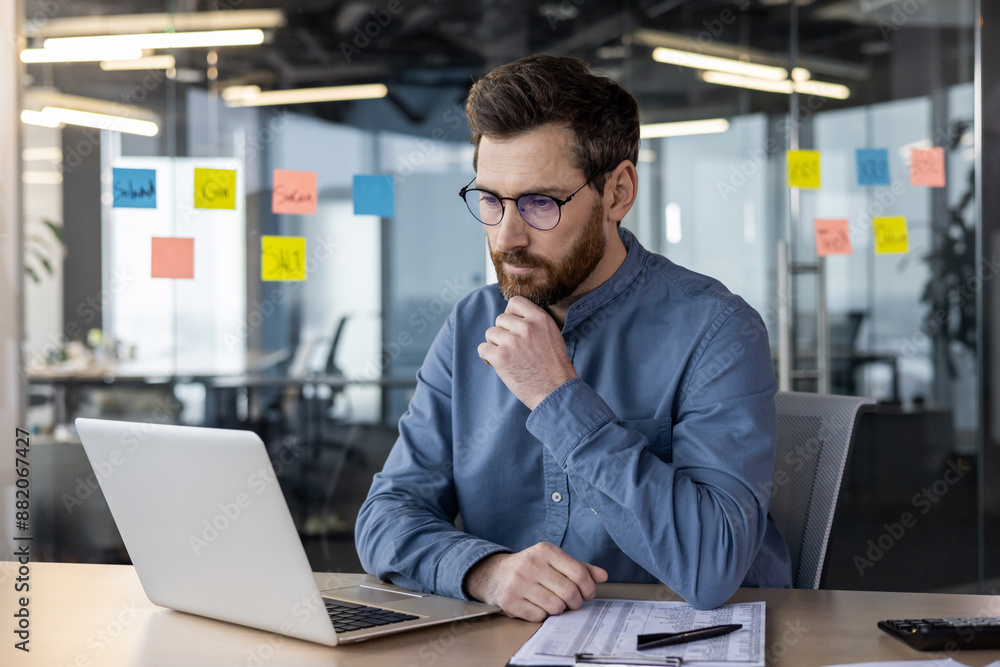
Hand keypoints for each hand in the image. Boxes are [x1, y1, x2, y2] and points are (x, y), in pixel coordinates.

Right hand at [464, 542, 607, 621]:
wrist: (495, 574)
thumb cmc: (531, 568)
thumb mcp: (554, 561)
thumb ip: (579, 567)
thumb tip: (603, 576)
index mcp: (545, 550)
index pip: (579, 572)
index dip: (589, 588)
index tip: (588, 594)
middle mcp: (531, 564)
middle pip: (569, 592)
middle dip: (576, 602)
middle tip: (573, 602)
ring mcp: (519, 583)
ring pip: (556, 606)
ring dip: (559, 609)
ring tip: (553, 602)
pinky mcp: (511, 600)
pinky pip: (539, 616)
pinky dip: (542, 615)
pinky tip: (537, 605)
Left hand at [478, 296, 577, 409]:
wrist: (556, 391)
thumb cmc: (555, 367)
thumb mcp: (552, 335)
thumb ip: (534, 323)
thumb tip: (513, 317)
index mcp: (540, 319)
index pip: (515, 302)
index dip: (511, 314)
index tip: (513, 326)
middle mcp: (525, 327)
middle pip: (500, 319)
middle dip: (503, 333)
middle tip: (513, 349)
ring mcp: (512, 341)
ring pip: (490, 333)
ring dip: (495, 345)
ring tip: (508, 358)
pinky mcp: (501, 357)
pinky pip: (482, 349)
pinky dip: (487, 357)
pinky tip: (498, 364)